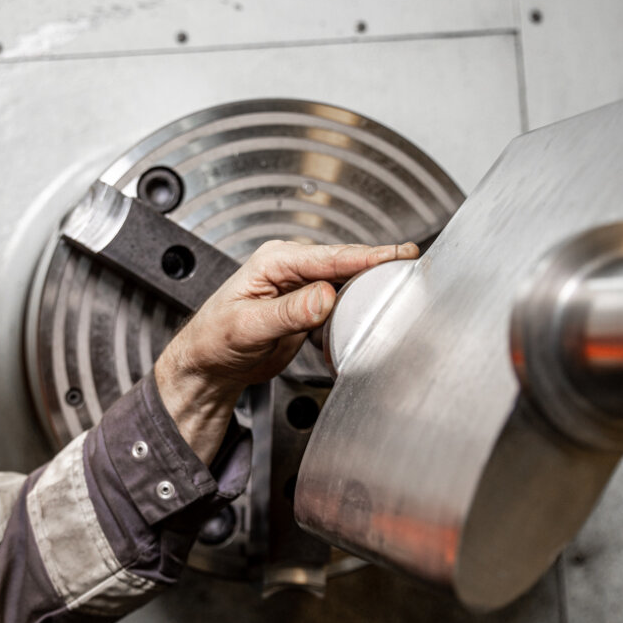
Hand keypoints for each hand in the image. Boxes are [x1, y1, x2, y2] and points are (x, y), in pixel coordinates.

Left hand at [154, 240, 419, 461]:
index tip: (399, 256)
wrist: (208, 366)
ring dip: (372, 287)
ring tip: (404, 287)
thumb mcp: (248, 327)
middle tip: (413, 270)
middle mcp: (290, 267)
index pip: (330, 256)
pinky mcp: (308, 307)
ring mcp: (301, 287)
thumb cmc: (213, 341)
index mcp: (274, 261)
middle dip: (379, 266)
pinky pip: (341, 303)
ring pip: (346, 282)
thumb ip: (288, 312)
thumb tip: (324, 297)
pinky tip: (375, 312)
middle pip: (345, 264)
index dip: (367, 256)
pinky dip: (359, 308)